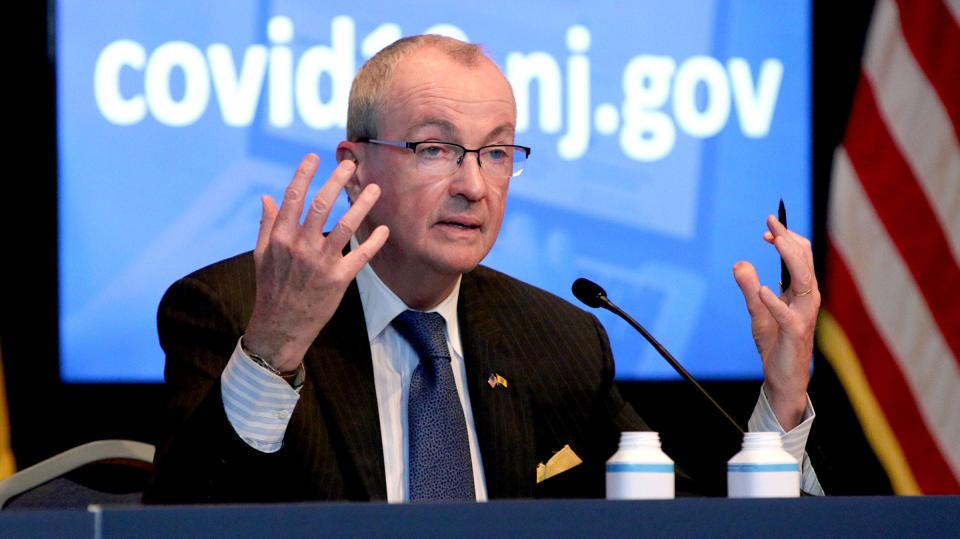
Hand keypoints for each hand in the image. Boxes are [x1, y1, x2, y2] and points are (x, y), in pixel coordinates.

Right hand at [244, 154, 388, 371]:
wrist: (280, 326)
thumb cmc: (271, 288)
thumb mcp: (261, 255)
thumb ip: (267, 224)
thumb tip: (267, 197)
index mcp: (281, 237)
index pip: (293, 198)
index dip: (304, 175)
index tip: (314, 156)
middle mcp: (301, 246)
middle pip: (321, 205)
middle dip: (337, 181)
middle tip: (351, 164)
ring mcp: (320, 263)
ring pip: (345, 226)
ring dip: (361, 205)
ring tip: (374, 188)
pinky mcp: (338, 279)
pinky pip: (360, 256)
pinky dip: (374, 242)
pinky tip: (384, 229)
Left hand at [733, 215, 819, 430]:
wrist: (783, 378)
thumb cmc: (776, 343)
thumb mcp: (757, 312)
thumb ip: (749, 288)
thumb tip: (740, 263)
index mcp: (801, 292)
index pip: (800, 257)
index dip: (786, 238)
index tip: (768, 225)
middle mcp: (806, 300)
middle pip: (804, 262)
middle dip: (788, 239)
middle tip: (771, 222)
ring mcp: (803, 316)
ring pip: (803, 282)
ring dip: (790, 259)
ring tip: (775, 241)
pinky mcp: (794, 334)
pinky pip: (787, 316)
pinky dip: (775, 302)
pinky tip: (763, 291)